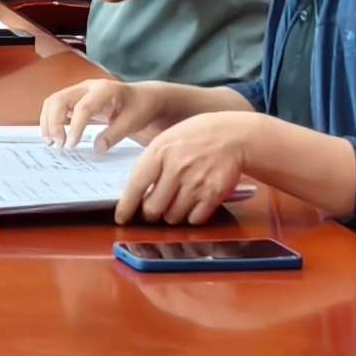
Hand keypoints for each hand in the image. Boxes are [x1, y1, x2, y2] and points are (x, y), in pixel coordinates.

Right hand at [40, 76, 139, 148]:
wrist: (143, 97)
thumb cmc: (140, 107)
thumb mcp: (132, 122)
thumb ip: (114, 135)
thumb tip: (96, 148)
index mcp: (104, 89)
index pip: (83, 107)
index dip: (74, 127)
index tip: (70, 145)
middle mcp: (88, 86)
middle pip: (60, 99)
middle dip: (53, 123)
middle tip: (57, 145)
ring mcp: (79, 90)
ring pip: (54, 101)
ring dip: (48, 121)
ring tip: (51, 142)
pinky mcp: (75, 98)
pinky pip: (56, 105)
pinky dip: (51, 120)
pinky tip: (53, 136)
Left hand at [117, 112, 261, 225]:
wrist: (234, 136)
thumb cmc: (197, 136)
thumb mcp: (168, 138)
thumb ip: (152, 161)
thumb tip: (137, 189)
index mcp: (159, 152)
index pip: (136, 186)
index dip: (126, 206)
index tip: (121, 218)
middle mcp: (175, 169)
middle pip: (153, 208)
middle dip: (150, 214)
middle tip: (152, 212)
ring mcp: (195, 183)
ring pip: (173, 217)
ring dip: (171, 216)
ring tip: (175, 204)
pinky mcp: (213, 195)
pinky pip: (194, 219)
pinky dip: (191, 217)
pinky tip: (193, 206)